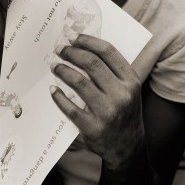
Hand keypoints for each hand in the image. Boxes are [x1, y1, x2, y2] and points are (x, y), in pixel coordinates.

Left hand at [50, 34, 143, 169]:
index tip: (73, 37)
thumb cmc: (124, 111)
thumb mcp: (128, 89)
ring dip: (63, 71)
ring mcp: (107, 112)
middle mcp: (121, 94)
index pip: (108, 52)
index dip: (88, 41)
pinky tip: (53, 90)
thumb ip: (112, 71)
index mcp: (131, 81)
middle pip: (91, 64)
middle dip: (71, 53)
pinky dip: (59, 97)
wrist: (128, 147)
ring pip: (79, 83)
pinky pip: (71, 108)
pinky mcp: (93, 128)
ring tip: (54, 66)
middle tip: (59, 49)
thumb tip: (83, 47)